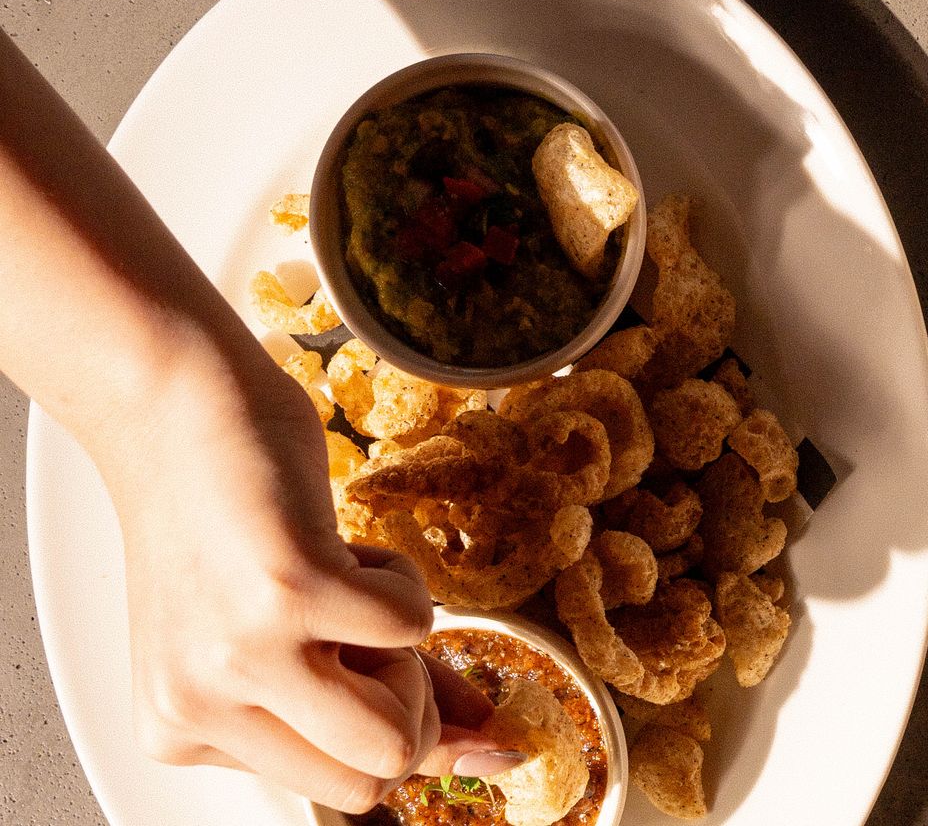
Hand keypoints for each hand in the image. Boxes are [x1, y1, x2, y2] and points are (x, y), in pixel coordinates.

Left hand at [112, 362, 507, 811]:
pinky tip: (346, 545)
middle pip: (368, 781)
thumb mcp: (283, 629)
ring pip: (392, 736)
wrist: (172, 408)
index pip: (336, 790)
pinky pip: (413, 625)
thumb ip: (372, 693)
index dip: (394, 730)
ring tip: (358, 591)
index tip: (423, 690)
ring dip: (411, 656)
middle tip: (375, 638)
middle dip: (409, 707)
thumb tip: (488, 744)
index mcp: (183, 731)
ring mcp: (239, 654)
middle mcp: (197, 707)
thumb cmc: (223, 514)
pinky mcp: (287, 588)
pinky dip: (406, 578)